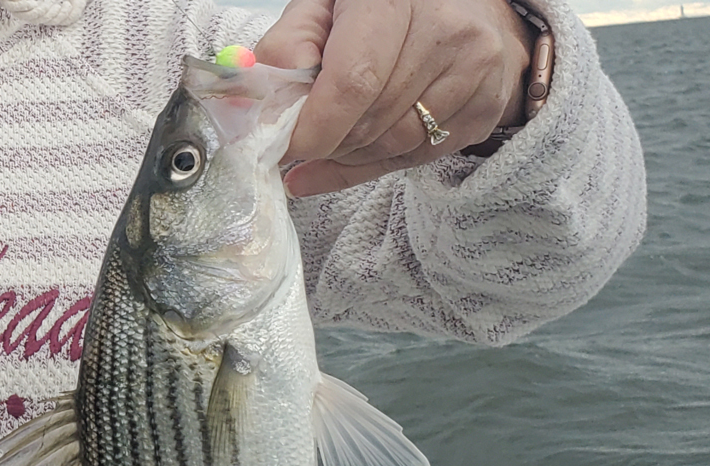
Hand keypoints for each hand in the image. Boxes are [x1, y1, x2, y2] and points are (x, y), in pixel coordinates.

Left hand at [254, 0, 534, 196]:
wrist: (471, 7)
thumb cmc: (387, 7)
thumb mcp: (328, 6)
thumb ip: (291, 45)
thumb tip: (267, 104)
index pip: (353, 81)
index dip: (317, 125)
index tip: (291, 144)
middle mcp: (446, 29)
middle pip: (372, 121)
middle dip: (331, 142)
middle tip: (311, 140)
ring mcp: (475, 69)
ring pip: (396, 144)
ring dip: (355, 154)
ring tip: (339, 139)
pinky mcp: (486, 106)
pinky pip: (422, 156)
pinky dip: (383, 162)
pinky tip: (367, 148)